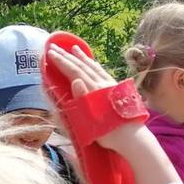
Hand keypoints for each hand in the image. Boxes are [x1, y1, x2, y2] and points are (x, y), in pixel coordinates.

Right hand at [45, 45, 150, 159]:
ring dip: (82, 57)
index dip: (61, 62)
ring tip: (74, 48)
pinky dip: (94, 64)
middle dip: (67, 56)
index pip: (74, 72)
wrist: (133, 138)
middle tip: (54, 46)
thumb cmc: (110, 134)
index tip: (50, 52)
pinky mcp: (117, 89)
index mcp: (94, 91)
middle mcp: (102, 84)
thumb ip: (83, 100)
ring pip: (93, 67)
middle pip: (82, 66)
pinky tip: (92, 63)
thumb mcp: (92, 121)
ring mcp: (111, 85)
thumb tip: (75, 81)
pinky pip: (102, 72)